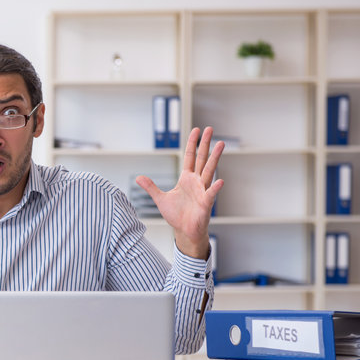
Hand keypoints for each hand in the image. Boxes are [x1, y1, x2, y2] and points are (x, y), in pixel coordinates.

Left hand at [134, 126, 223, 259]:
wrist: (184, 230)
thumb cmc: (176, 215)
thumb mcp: (160, 198)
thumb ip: (150, 187)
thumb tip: (138, 177)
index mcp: (186, 178)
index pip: (190, 157)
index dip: (192, 143)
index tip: (196, 130)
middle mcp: (196, 181)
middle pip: (202, 158)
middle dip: (205, 143)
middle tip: (210, 128)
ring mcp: (202, 190)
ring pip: (209, 170)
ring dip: (215, 157)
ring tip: (221, 144)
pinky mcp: (206, 202)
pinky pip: (211, 193)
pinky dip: (215, 187)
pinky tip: (220, 180)